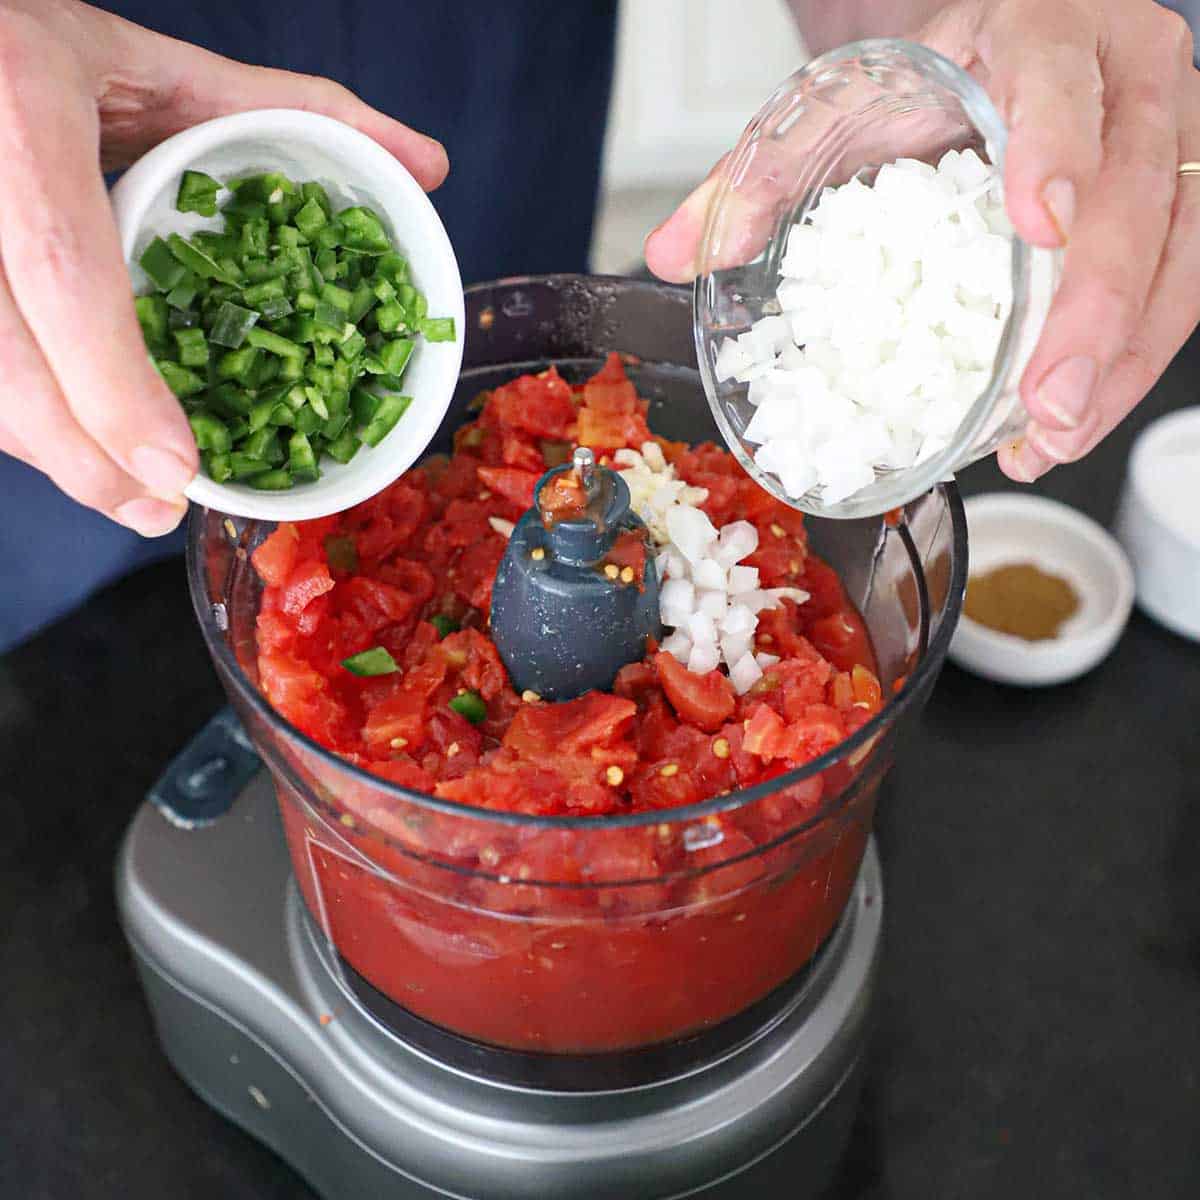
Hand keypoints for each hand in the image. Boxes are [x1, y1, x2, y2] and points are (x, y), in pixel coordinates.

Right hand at [0, 1, 447, 535]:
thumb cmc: (56, 51)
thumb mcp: (172, 68)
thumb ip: (299, 110)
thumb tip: (424, 162)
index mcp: (25, 112)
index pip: (64, 268)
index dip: (113, 382)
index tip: (172, 466)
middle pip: (3, 353)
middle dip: (81, 454)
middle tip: (156, 508)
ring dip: (51, 448)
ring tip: (128, 495)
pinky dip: (24, 415)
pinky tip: (76, 444)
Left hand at [645, 0, 1198, 483]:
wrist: (998, 53)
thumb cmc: (931, 86)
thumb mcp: (848, 111)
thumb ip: (761, 177)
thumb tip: (681, 253)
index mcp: (1037, 35)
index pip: (1059, 81)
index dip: (1057, 151)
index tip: (1038, 227)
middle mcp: (1124, 78)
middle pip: (1139, 193)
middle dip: (1095, 313)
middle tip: (1042, 403)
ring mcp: (1166, 138)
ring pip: (1181, 252)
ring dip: (1121, 360)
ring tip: (1053, 438)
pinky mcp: (1180, 197)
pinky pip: (1185, 284)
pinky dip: (1130, 362)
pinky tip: (1069, 421)